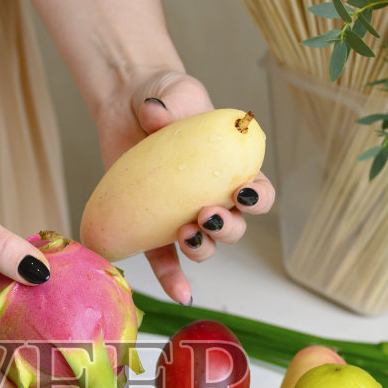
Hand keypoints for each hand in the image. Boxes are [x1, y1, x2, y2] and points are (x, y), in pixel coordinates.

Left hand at [93, 69, 273, 304]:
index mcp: (232, 169)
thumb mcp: (171, 92)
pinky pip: (165, 260)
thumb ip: (171, 101)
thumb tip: (156, 113)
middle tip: (207, 214)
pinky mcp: (152, 226)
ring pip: (206, 246)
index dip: (259, 199)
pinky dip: (174, 280)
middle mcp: (213, 197)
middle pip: (235, 227)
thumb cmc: (163, 96)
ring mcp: (183, 215)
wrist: (127, 104)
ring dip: (202, 249)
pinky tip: (181, 296)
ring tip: (185, 235)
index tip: (244, 193)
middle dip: (228, 228)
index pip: (259, 192)